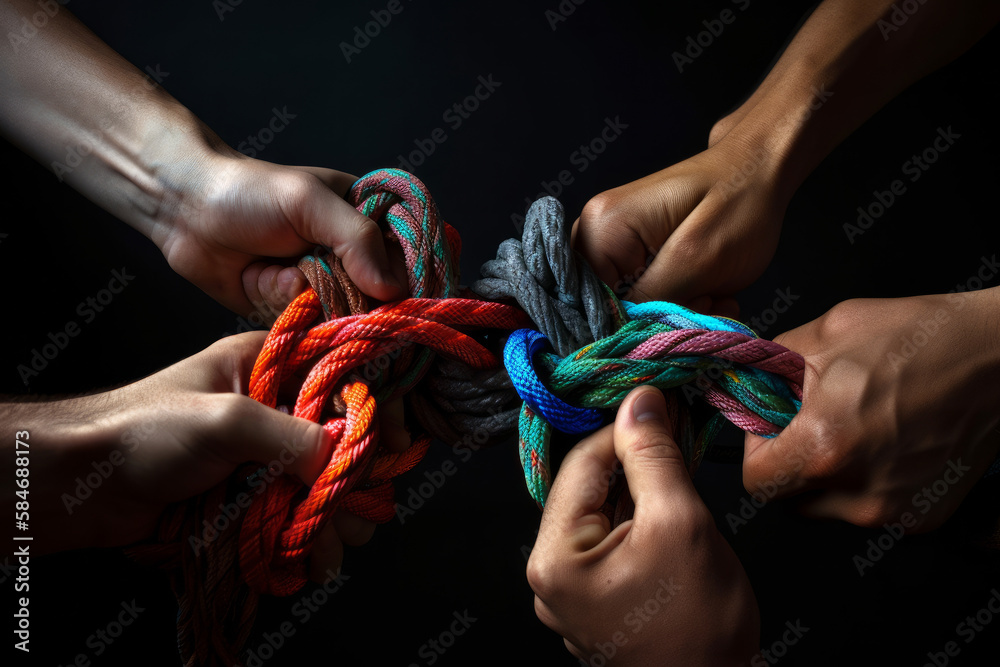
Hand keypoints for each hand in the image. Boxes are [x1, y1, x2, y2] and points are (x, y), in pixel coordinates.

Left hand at [6, 332, 402, 578]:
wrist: (79, 486)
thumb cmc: (142, 431)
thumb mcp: (226, 420)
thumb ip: (295, 436)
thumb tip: (346, 463)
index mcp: (272, 365)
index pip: (347, 378)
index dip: (374, 411)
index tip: (393, 447)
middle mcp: (277, 408)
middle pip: (344, 442)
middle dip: (353, 484)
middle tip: (355, 516)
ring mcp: (266, 458)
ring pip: (325, 489)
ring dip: (332, 524)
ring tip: (323, 553)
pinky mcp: (253, 500)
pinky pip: (297, 520)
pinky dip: (305, 545)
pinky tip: (303, 563)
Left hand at [155, 150, 406, 320]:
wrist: (183, 211)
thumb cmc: (247, 192)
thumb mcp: (309, 202)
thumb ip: (356, 239)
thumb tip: (393, 289)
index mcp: (368, 219)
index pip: (409, 258)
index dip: (411, 280)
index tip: (405, 297)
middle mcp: (352, 256)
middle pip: (382, 298)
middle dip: (357, 298)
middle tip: (324, 278)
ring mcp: (325, 286)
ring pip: (346, 317)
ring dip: (315, 304)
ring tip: (281, 271)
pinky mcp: (297, 311)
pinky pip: (310, 327)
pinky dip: (287, 311)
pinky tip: (261, 282)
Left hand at [527, 386, 758, 665]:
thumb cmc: (700, 622)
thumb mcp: (680, 522)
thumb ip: (652, 456)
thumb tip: (639, 400)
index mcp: (553, 559)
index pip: (581, 465)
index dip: (623, 428)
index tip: (659, 403)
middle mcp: (549, 576)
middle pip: (586, 489)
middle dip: (630, 455)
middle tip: (671, 423)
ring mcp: (571, 593)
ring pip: (600, 513)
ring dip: (635, 482)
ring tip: (673, 454)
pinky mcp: (596, 600)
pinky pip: (609, 540)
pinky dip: (636, 514)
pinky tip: (666, 495)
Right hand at [571, 134, 790, 315]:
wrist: (762, 172)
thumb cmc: (739, 203)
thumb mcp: (696, 259)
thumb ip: (650, 300)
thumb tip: (621, 338)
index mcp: (601, 227)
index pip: (593, 304)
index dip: (634, 324)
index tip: (680, 317)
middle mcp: (595, 234)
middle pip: (610, 307)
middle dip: (659, 317)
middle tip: (704, 302)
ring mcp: (614, 244)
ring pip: (633, 307)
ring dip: (676, 312)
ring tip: (712, 294)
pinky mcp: (633, 254)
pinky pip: (646, 297)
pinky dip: (680, 303)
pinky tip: (708, 290)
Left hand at [743, 290, 999, 531]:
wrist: (995, 355)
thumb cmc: (918, 338)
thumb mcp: (822, 334)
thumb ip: (770, 368)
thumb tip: (746, 385)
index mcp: (824, 449)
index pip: (756, 482)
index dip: (757, 450)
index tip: (774, 427)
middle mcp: (859, 493)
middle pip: (790, 500)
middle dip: (790, 465)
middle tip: (812, 425)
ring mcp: (894, 512)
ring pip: (829, 509)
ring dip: (829, 478)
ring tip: (856, 430)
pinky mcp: (922, 518)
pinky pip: (870, 509)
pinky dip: (868, 484)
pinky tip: (887, 444)